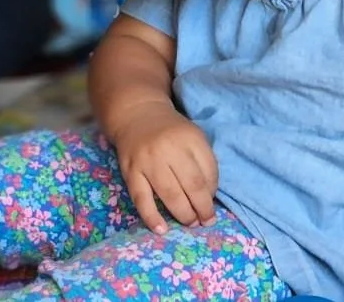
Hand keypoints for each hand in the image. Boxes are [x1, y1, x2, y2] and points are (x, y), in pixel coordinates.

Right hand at [112, 101, 218, 233]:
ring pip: (169, 194)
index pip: (208, 171)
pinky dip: (151, 216)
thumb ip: (202, 161)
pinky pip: (141, 198)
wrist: (137, 115)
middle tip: (206, 220)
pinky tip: (161, 229)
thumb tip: (208, 197)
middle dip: (202, 208)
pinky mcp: (130, 172)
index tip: (211, 201)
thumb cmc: (170, 132)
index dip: (213, 191)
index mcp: (190, 138)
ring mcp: (149, 161)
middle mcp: (170, 149)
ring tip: (191, 223)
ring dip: (183, 214)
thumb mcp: (192, 137)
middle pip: (192, 184)